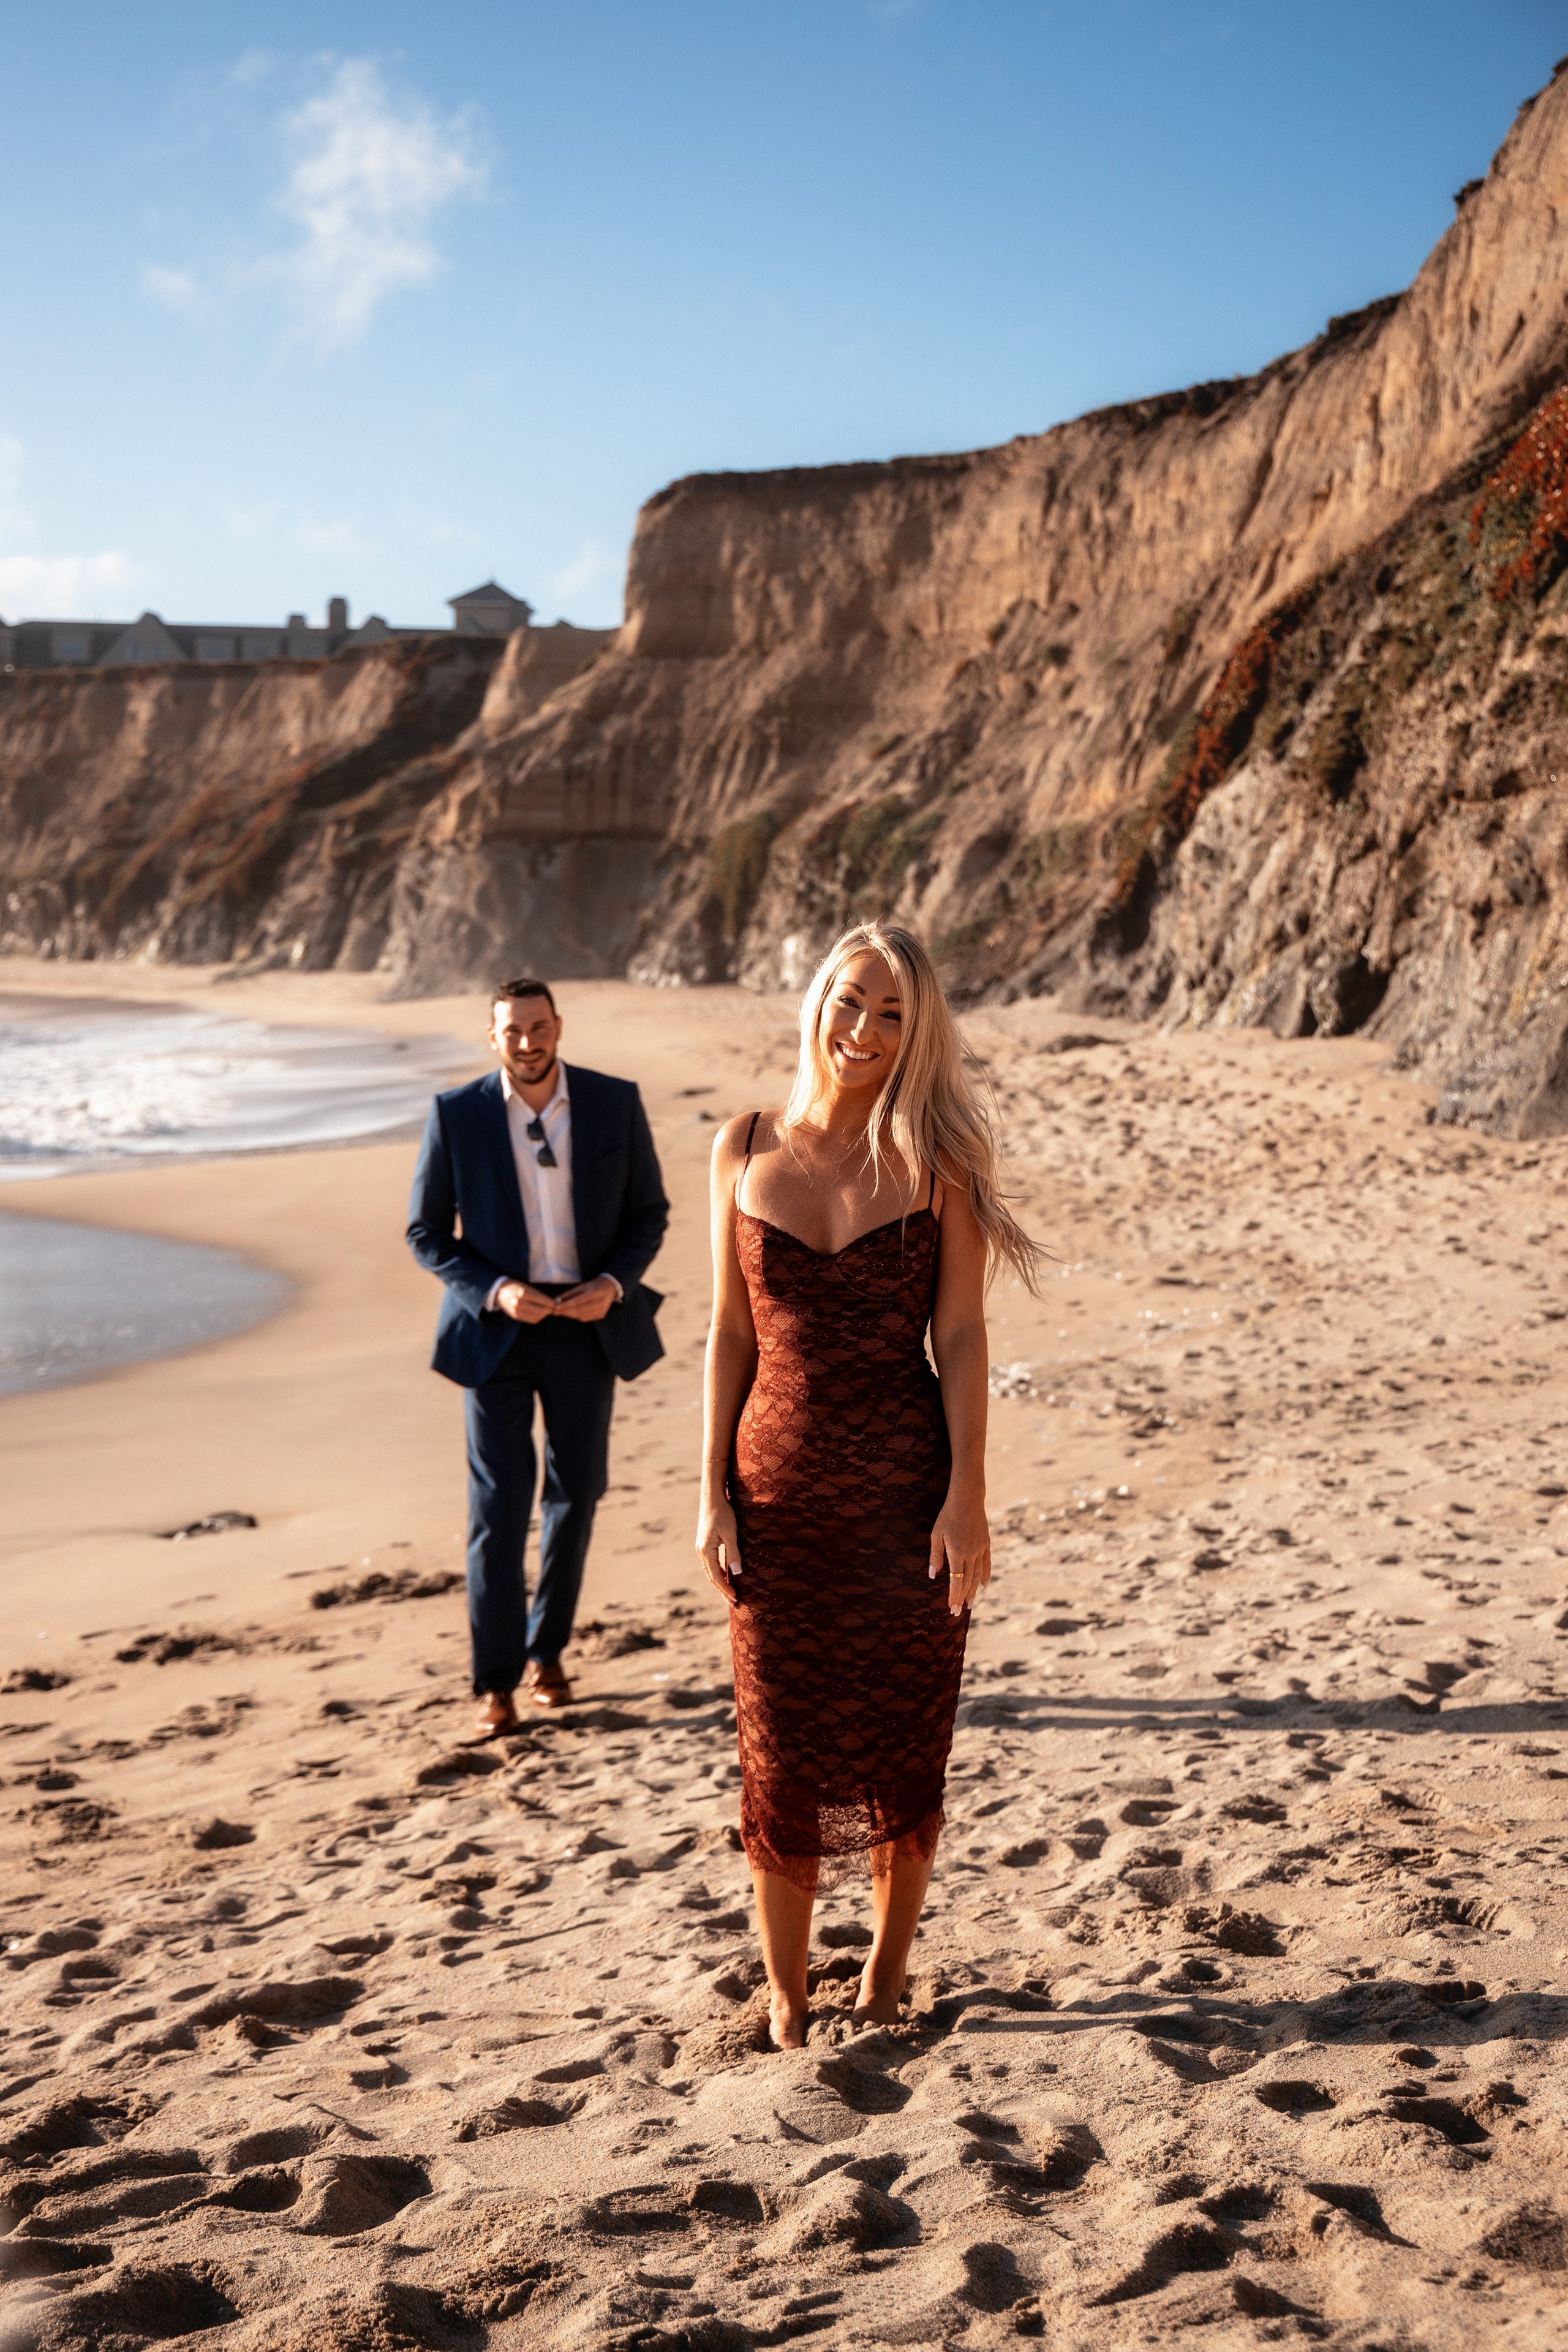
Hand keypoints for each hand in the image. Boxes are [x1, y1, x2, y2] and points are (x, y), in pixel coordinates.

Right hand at [497, 1281, 556, 1324]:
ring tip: (548, 1310)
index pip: (542, 1300)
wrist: (499, 1292)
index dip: (552, 1303)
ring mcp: (517, 1311)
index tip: (557, 1303)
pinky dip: (538, 1317)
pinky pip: (531, 1320)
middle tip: (554, 1307)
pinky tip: (540, 1313)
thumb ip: (539, 1295)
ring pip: (537, 1316)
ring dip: (544, 1314)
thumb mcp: (527, 1287)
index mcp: (524, 1293)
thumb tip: (553, 1302)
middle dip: (550, 1309)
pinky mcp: (516, 1316)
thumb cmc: (516, 1287)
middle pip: (541, 1310)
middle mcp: (520, 1302)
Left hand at [552, 1274, 618, 1322]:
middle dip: (566, 1312)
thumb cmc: (594, 1285)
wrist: (610, 1288)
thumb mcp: (582, 1286)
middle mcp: (600, 1302)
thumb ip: (570, 1293)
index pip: (578, 1301)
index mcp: (595, 1293)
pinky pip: (586, 1319)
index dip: (566, 1305)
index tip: (556, 1307)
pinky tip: (573, 1313)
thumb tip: (557, 1300)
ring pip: (582, 1316)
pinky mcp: (601, 1315)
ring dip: (571, 1315)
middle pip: (579, 1310)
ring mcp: (601, 1310)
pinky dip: (578, 1316)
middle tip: (556, 1312)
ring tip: (562, 1312)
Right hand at [696, 1491, 742, 1606]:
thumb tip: (736, 1573)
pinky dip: (718, 1571)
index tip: (735, 1599)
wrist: (712, 1496)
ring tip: (729, 1592)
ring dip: (720, 1581)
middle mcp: (701, 1550)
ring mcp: (702, 1546)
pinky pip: (711, 1562)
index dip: (726, 1588)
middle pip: (711, 1576)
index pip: (716, 1576)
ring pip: (710, 1570)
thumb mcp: (730, 1533)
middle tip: (733, 1602)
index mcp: (706, 1550)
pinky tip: (725, 1574)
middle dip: (722, 1589)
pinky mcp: (705, 1542)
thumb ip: (733, 1553)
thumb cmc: (723, 1512)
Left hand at [929, 1490, 990, 1618]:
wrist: (968, 1499)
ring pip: (978, 1576)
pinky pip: (986, 1564)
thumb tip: (934, 1576)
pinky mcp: (986, 1544)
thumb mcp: (936, 1535)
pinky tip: (983, 1586)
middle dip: (963, 1598)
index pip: (956, 1581)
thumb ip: (936, 1556)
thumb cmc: (948, 1516)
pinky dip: (985, 1576)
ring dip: (973, 1591)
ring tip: (970, 1604)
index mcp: (957, 1553)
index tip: (951, 1609)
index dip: (954, 1596)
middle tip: (959, 1612)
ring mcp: (980, 1549)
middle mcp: (971, 1554)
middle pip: (967, 1582)